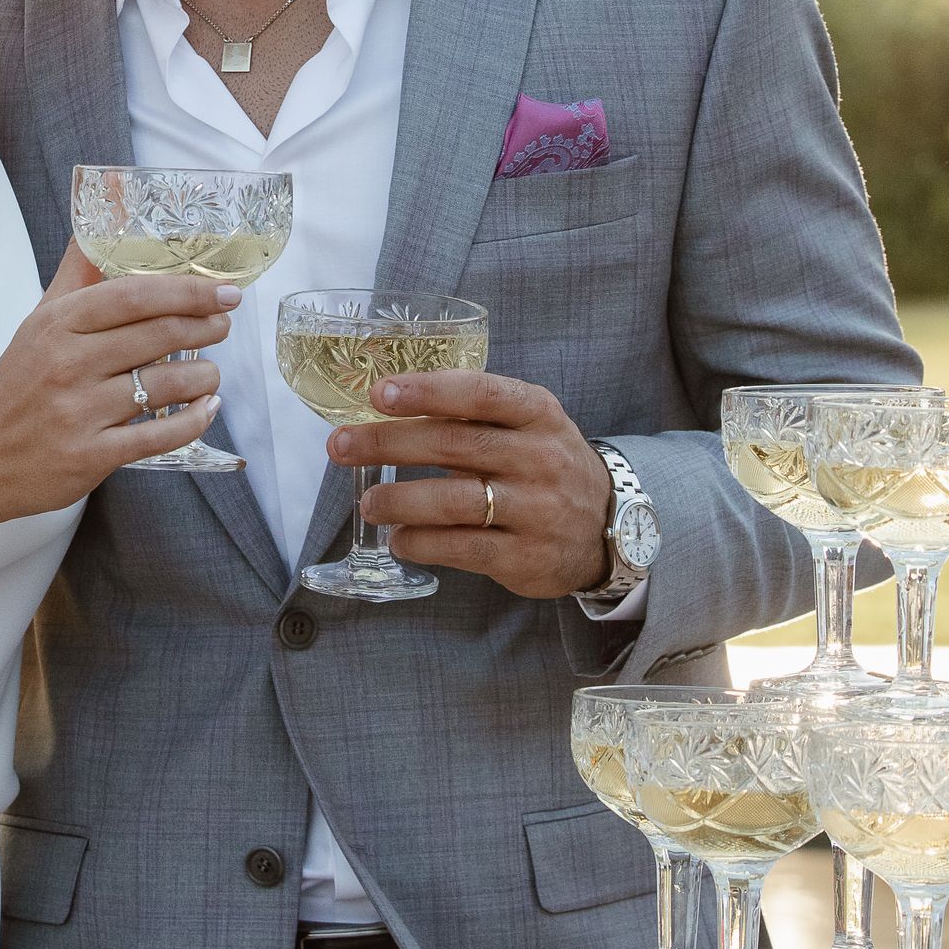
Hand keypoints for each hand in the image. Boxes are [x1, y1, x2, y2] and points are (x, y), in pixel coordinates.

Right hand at [0, 241, 233, 519]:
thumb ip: (79, 275)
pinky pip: (161, 436)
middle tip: (224, 324)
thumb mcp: (38, 323)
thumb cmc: (15, 385)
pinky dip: (195, 420)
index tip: (224, 291)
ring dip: (205, 376)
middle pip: (159, 335)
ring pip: (167, 385)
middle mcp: (68, 363)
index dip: (189, 291)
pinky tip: (207, 408)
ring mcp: (80, 412)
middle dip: (206, 327)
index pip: (136, 295)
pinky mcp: (91, 457)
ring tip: (211, 372)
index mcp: (57, 324)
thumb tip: (106, 214)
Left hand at [325, 370, 612, 599]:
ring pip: (455, 501)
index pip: (480, 393)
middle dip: (388, 443)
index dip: (427, 391)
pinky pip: (462, 549)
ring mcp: (536, 510)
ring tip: (367, 502)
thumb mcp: (528, 424)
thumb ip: (472, 412)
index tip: (377, 394)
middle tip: (340, 446)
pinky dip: (421, 543)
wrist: (607, 525)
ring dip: (398, 500)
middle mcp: (539, 457)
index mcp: (537, 412)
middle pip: (454, 444)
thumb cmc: (545, 463)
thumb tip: (384, 404)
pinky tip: (398, 539)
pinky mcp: (526, 557)